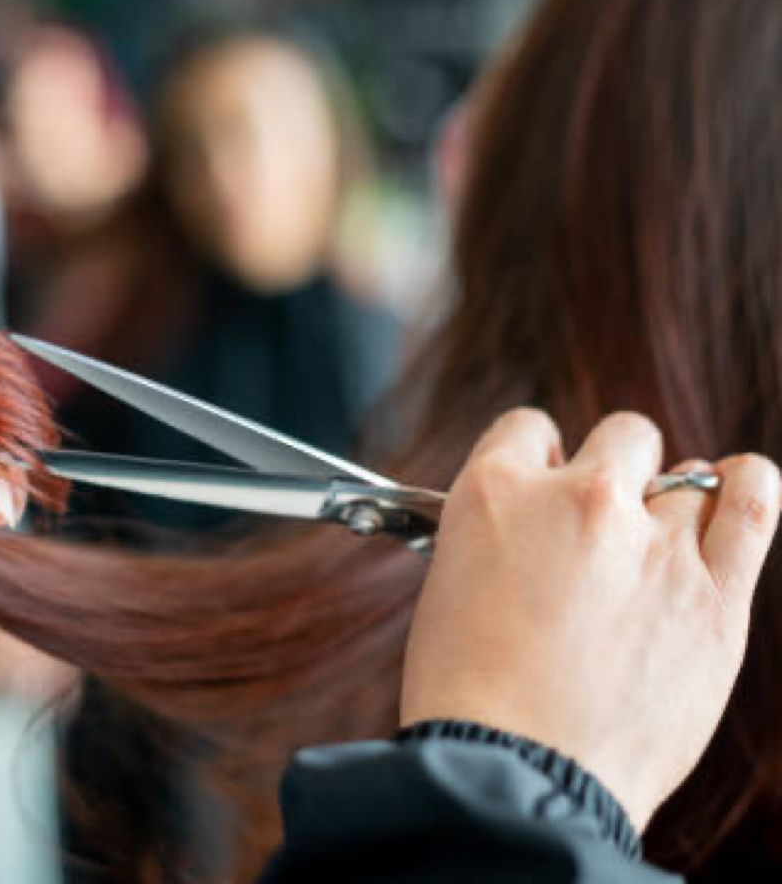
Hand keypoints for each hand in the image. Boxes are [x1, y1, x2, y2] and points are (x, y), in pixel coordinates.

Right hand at [401, 409, 780, 829]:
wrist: (511, 773)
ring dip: (670, 496)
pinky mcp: (712, 598)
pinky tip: (735, 487)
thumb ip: (502, 530)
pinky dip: (746, 487)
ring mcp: (653, 545)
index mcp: (498, 492)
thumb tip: (540, 516)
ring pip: (685, 475)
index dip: (539, 457)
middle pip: (621, 438)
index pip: (530, 428)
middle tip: (598, 524)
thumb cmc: (468, 688)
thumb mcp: (451, 579)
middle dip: (610, 470)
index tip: (547, 486)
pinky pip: (750, 506)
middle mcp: (579, 500)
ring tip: (662, 529)